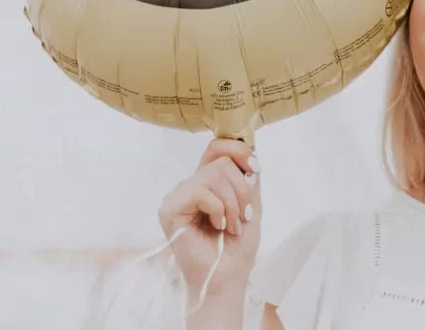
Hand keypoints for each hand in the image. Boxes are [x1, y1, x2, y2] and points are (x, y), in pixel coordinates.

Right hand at [158, 138, 260, 297]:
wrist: (227, 277)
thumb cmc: (237, 246)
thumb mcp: (251, 204)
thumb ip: (249, 177)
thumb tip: (250, 148)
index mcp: (208, 183)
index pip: (217, 147)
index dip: (239, 150)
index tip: (254, 170)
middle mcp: (190, 185)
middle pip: (221, 161)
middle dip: (242, 189)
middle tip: (242, 216)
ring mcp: (178, 196)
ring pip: (214, 174)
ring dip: (233, 203)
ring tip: (231, 226)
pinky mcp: (170, 209)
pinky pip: (201, 191)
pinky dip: (218, 209)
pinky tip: (217, 226)